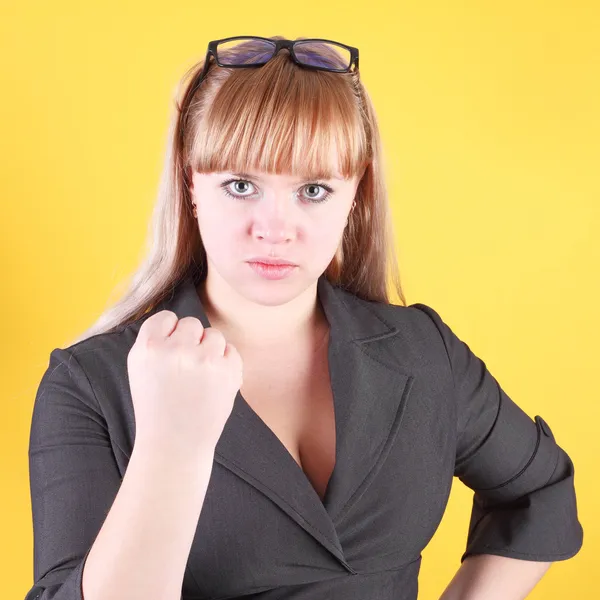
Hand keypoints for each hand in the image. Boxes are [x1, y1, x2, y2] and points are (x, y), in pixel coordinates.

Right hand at [127, 310, 242, 456]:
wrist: (175, 445)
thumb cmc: (157, 407)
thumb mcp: (141, 369)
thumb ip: (156, 340)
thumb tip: (178, 319)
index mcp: (147, 348)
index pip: (165, 317)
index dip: (169, 334)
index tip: (169, 353)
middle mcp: (175, 350)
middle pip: (191, 323)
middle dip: (191, 342)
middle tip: (185, 369)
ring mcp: (203, 360)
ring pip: (213, 334)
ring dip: (209, 350)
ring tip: (199, 377)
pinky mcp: (227, 371)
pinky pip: (231, 350)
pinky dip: (225, 363)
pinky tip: (213, 382)